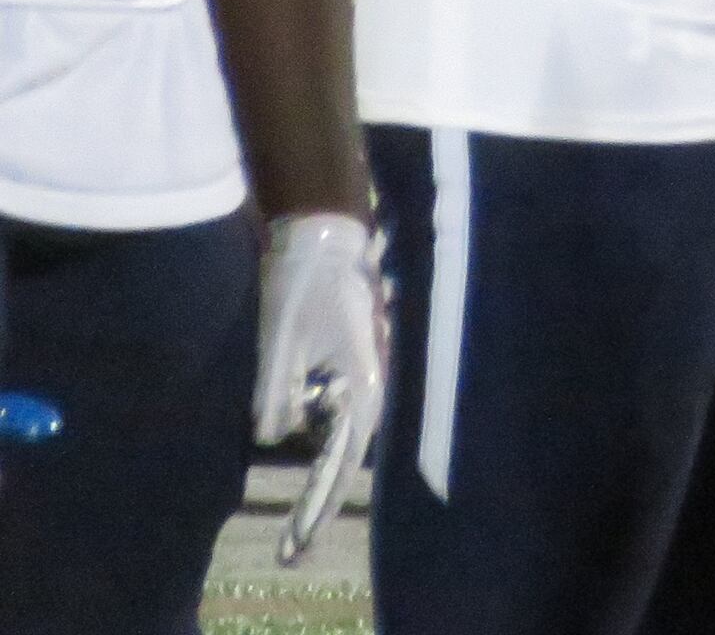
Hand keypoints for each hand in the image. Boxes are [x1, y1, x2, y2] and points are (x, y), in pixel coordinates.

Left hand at [253, 212, 385, 565]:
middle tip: (294, 547)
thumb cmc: (301, 287)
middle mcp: (372, 384)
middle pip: (347, 457)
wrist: (323, 236)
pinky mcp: (352, 361)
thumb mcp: (277, 346)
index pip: (340, 462)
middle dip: (320, 502)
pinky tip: (302, 435)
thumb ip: (275, 398)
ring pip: (342, 435)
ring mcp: (366, 373)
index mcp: (363, 382)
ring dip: (321, 469)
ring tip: (295, 507)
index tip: (298, 546)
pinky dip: (320, 434)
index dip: (317, 508)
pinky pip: (336, 411)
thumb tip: (273, 436)